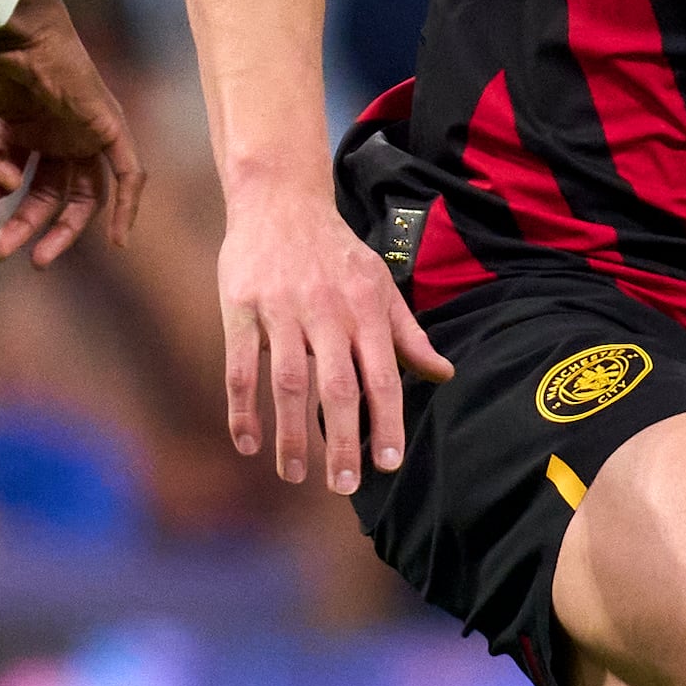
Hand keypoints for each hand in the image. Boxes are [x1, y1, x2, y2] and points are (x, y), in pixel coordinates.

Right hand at [0, 0, 143, 264]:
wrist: (4, 28)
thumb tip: (8, 188)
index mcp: (22, 125)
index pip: (15, 176)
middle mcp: (56, 130)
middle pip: (52, 192)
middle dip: (26, 225)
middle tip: (1, 253)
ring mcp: (84, 128)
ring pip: (87, 193)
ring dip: (66, 230)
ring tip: (39, 259)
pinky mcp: (108, 124)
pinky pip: (128, 172)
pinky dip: (128, 206)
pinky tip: (119, 242)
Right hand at [213, 176, 449, 491]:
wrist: (280, 200)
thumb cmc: (336, 251)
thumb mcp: (379, 285)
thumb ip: (409, 334)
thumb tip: (444, 374)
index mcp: (365, 310)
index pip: (381, 376)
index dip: (386, 422)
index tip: (388, 464)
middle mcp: (327, 311)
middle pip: (337, 387)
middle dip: (343, 441)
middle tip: (344, 485)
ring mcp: (281, 310)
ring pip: (288, 383)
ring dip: (292, 434)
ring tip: (295, 474)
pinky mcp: (241, 309)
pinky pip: (240, 368)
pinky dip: (243, 408)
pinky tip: (247, 443)